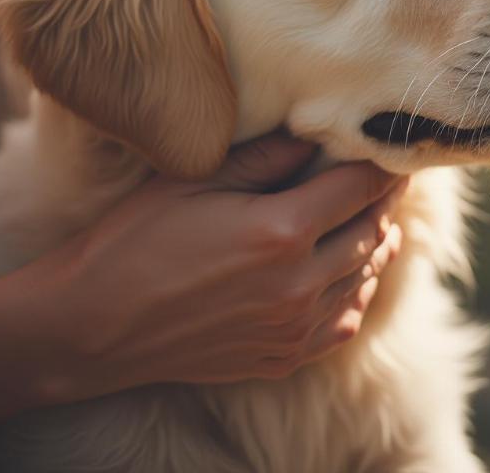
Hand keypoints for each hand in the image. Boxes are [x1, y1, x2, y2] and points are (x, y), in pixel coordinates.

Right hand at [32, 133, 406, 400]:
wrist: (95, 325)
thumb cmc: (138, 241)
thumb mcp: (196, 181)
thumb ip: (265, 157)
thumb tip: (313, 135)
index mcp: (281, 231)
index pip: (358, 189)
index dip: (383, 166)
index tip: (394, 151)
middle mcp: (299, 284)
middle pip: (370, 232)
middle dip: (384, 202)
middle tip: (390, 181)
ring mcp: (293, 327)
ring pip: (364, 278)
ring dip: (377, 245)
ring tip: (379, 222)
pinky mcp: (281, 356)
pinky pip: (343, 323)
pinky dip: (358, 293)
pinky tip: (352, 277)